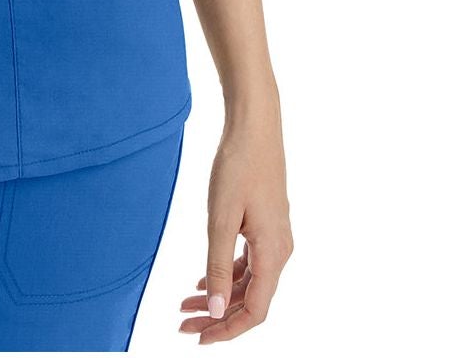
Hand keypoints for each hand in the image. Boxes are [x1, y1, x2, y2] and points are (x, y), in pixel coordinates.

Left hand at [179, 107, 292, 341]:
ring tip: (186, 303)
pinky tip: (204, 279)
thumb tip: (217, 310)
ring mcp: (274, 238)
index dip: (228, 329)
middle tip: (183, 323)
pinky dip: (227, 275)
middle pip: (251, 300)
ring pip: (249, 282)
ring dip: (220, 296)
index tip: (199, 337)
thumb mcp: (221, 218)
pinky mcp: (266, 226)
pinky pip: (249, 263)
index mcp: (273, 254)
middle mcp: (279, 251)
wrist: (254, 126)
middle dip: (218, 315)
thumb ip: (219, 266)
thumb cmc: (237, 166)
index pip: (255, 310)